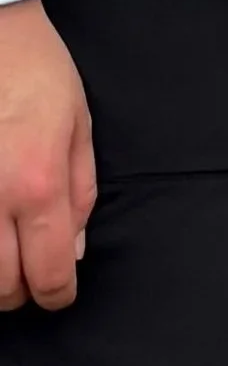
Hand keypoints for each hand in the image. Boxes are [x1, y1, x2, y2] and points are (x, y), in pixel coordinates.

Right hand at [0, 0, 95, 312]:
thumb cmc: (39, 72)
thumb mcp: (80, 125)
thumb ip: (81, 193)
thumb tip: (76, 250)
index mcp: (39, 183)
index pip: (49, 273)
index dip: (59, 294)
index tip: (60, 291)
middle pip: (2, 288)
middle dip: (22, 291)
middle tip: (31, 273)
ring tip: (5, 255)